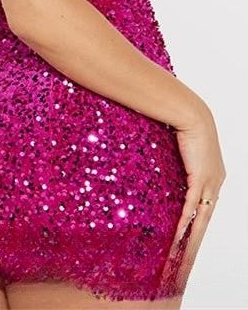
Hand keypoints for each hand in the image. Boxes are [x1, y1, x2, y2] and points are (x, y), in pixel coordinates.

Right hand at [171, 105, 225, 249]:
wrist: (191, 114)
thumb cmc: (184, 126)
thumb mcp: (180, 151)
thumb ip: (175, 165)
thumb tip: (160, 168)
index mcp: (213, 177)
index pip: (204, 209)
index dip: (197, 227)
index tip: (188, 242)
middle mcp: (215, 183)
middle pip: (205, 221)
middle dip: (195, 242)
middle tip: (186, 260)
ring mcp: (209, 183)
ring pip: (201, 219)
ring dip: (191, 240)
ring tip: (183, 258)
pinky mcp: (199, 179)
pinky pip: (191, 207)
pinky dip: (184, 223)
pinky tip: (178, 237)